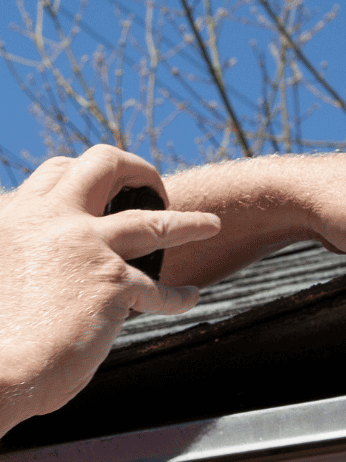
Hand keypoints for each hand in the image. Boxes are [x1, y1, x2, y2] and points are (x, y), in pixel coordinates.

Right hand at [0, 145, 220, 436]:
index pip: (56, 173)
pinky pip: (160, 290)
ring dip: (187, 222)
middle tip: (155, 188)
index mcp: (14, 216)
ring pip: (152, 221)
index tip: (105, 191)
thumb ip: (22, 254)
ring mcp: (85, 247)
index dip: (85, 176)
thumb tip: (43, 267)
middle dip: (138, 170)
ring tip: (210, 224)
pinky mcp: (113, 283)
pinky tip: (190, 297)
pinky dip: (179, 296)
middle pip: (104, 164)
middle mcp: (49, 219)